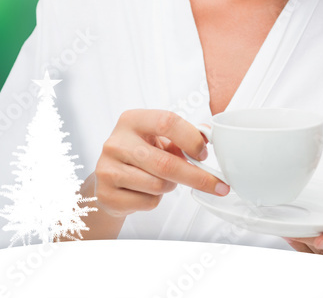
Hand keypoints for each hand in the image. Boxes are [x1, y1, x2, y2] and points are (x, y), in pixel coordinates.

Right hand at [91, 109, 228, 218]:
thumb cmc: (141, 152)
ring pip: (158, 185)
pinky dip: (155, 200)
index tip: (205, 154)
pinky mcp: (106, 194)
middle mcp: (116, 142)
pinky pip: (147, 202)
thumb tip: (207, 135)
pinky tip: (145, 191)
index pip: (167, 122)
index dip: (191, 139)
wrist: (109, 177)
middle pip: (165, 163)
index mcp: (132, 120)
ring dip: (170, 186)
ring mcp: (107, 169)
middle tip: (217, 184)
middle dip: (196, 176)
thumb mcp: (160, 137)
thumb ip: (185, 134)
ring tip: (163, 179)